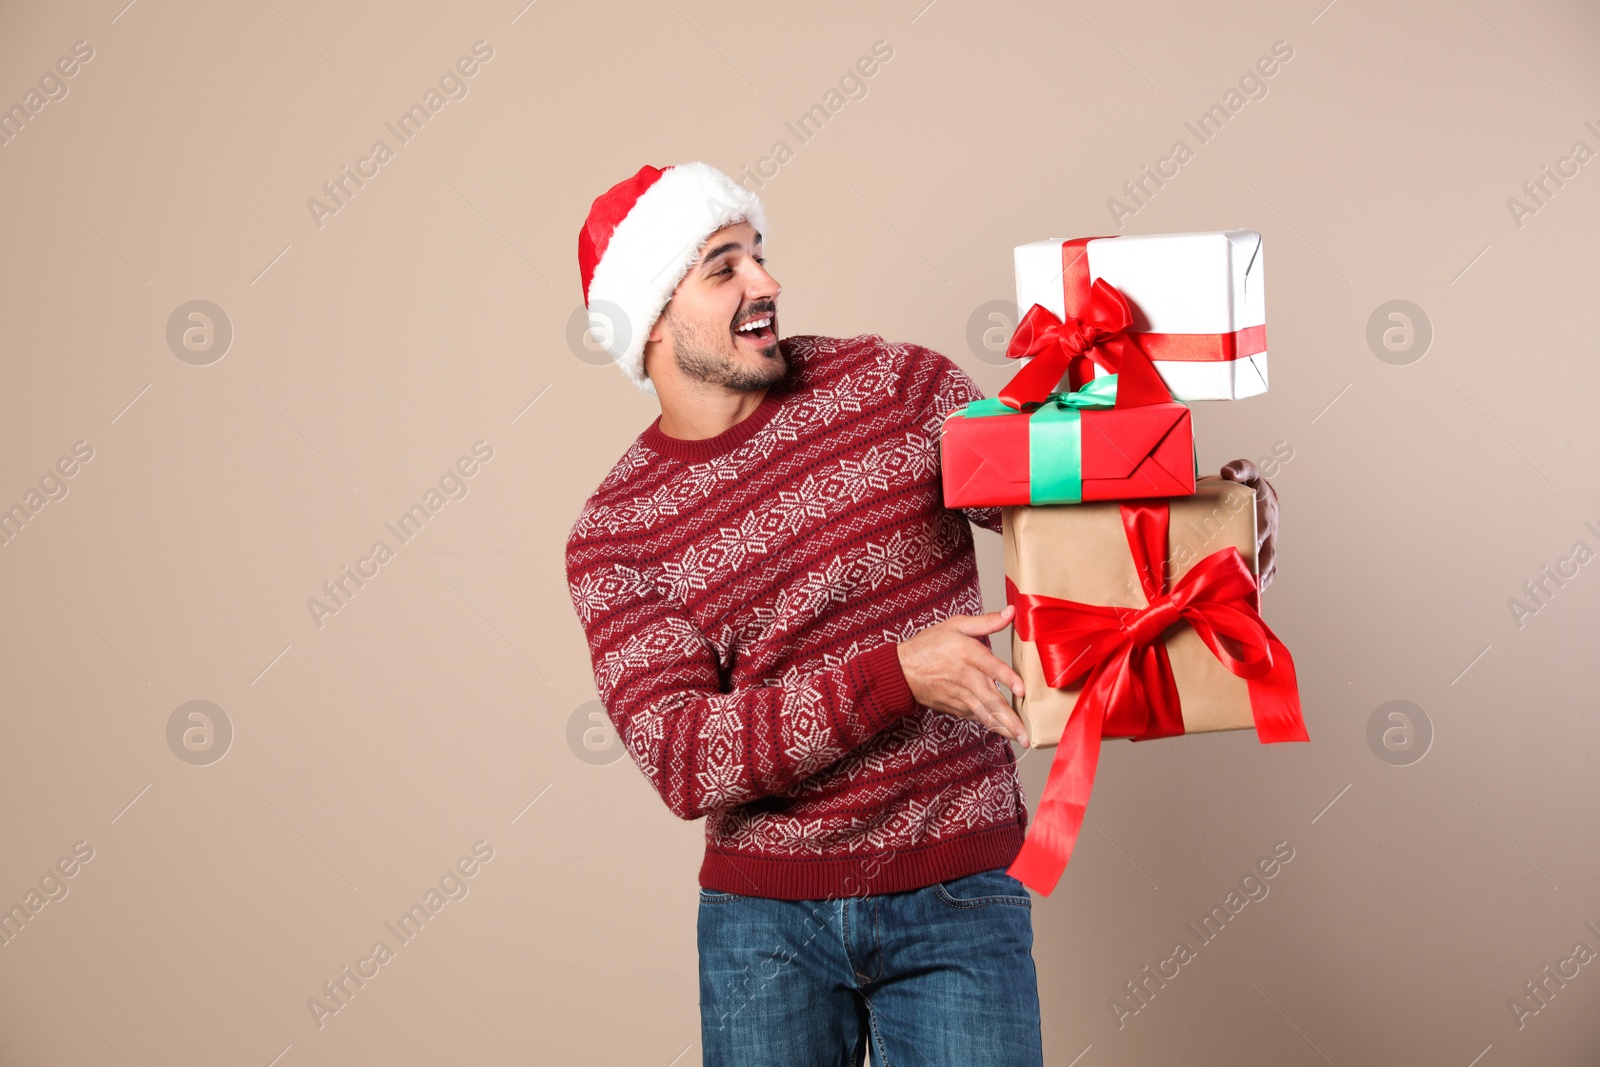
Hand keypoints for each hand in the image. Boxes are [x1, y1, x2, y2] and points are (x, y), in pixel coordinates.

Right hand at [897, 605, 1029, 743]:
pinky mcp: (957, 708)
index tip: (1021, 690)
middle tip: (1026, 734)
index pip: (991, 667)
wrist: (902, 671)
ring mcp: (962, 697)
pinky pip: (977, 718)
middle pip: (991, 701)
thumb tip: (1011, 612)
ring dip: (1004, 728)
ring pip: (986, 715)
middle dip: (1010, 719)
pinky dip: (991, 726)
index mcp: (968, 655)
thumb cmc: (929, 646)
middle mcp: (967, 679)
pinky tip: (1005, 732)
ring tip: (1020, 739)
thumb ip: (986, 622)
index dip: (1007, 678)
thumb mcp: (956, 626)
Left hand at [1219, 458, 1278, 591]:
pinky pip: (1265, 575)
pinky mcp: (1265, 557)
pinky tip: (1244, 600)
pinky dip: (1258, 587)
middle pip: (1265, 555)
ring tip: (1239, 598)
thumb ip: (1239, 468)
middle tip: (1235, 583)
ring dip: (1255, 584)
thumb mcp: (1245, 472)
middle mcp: (1269, 532)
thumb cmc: (1248, 484)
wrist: (1258, 495)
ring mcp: (1268, 546)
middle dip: (1253, 569)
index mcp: (1265, 512)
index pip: (1263, 529)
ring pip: (1266, 569)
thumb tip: (1227, 471)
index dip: (1255, 541)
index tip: (1246, 551)